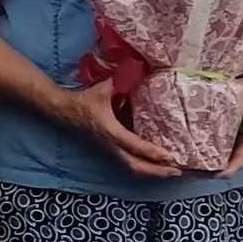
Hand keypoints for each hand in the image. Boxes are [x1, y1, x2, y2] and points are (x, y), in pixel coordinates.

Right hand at [55, 79, 180, 177]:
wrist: (64, 111)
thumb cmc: (84, 101)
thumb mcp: (103, 89)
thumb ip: (121, 80)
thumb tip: (138, 70)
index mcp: (110, 131)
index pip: (134, 145)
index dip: (152, 152)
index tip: (170, 156)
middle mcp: (111, 145)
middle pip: (136, 166)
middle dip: (157, 171)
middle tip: (178, 171)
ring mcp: (111, 149)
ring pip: (133, 167)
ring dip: (152, 171)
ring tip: (171, 170)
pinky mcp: (111, 149)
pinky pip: (130, 162)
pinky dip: (145, 165)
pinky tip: (157, 162)